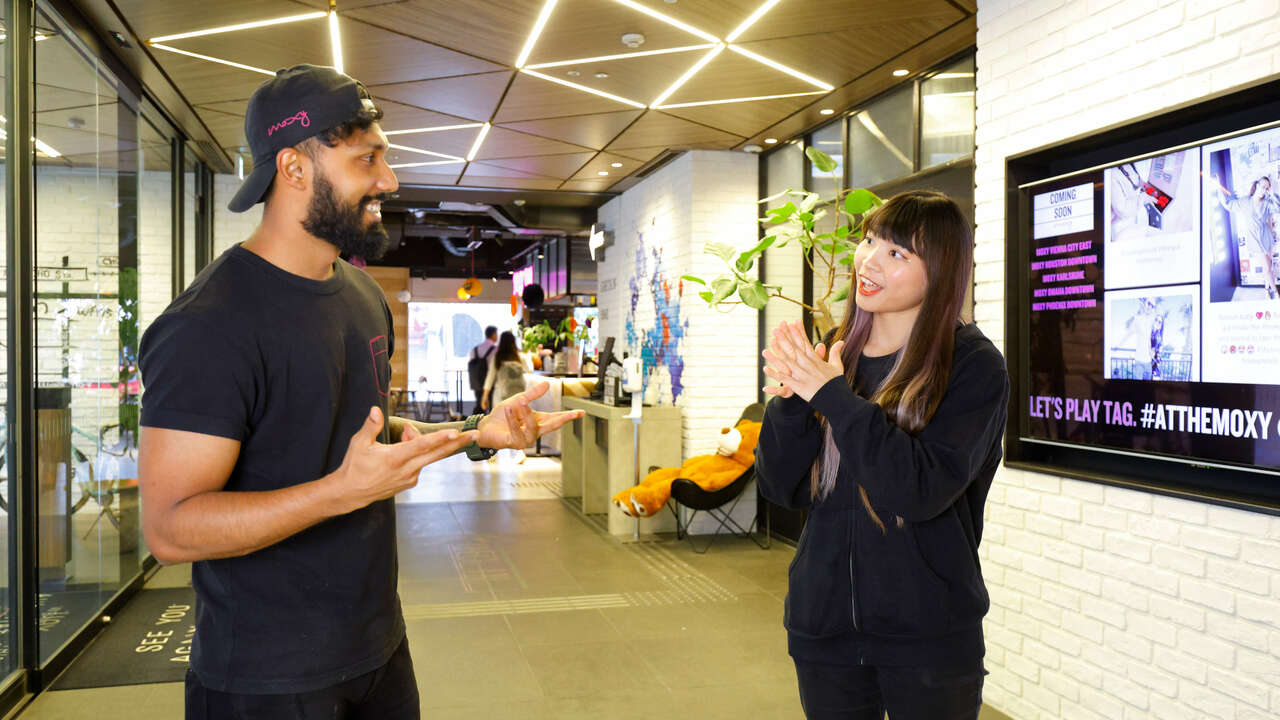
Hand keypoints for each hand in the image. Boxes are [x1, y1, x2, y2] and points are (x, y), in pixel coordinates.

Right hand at [328, 406, 475, 513]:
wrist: (351, 493)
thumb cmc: (354, 467)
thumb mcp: (359, 444)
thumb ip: (370, 426)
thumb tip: (375, 409)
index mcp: (395, 458)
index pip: (422, 445)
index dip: (440, 438)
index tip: (456, 432)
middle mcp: (407, 469)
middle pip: (437, 453)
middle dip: (457, 443)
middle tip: (475, 434)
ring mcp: (410, 477)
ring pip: (427, 456)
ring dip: (426, 442)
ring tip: (405, 431)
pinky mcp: (409, 482)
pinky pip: (420, 463)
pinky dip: (418, 452)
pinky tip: (403, 445)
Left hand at [477, 381, 584, 449]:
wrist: (486, 426)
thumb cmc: (503, 416)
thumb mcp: (518, 400)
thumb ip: (532, 394)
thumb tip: (547, 383)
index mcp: (538, 421)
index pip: (556, 418)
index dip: (569, 416)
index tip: (581, 412)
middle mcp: (535, 432)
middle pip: (552, 426)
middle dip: (563, 420)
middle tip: (571, 414)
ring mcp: (526, 439)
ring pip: (533, 427)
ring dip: (526, 414)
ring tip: (519, 402)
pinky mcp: (514, 443)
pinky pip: (517, 432)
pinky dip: (513, 419)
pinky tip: (508, 409)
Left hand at [761, 320, 844, 401]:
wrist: (838, 400)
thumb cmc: (837, 383)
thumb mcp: (837, 366)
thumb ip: (835, 352)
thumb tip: (841, 341)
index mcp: (816, 361)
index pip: (805, 344)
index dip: (798, 333)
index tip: (792, 323)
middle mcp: (809, 366)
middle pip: (795, 350)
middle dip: (785, 339)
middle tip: (776, 328)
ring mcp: (804, 376)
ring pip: (788, 362)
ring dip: (777, 353)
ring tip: (770, 343)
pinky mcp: (800, 387)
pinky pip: (786, 380)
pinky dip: (777, 374)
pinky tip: (768, 369)